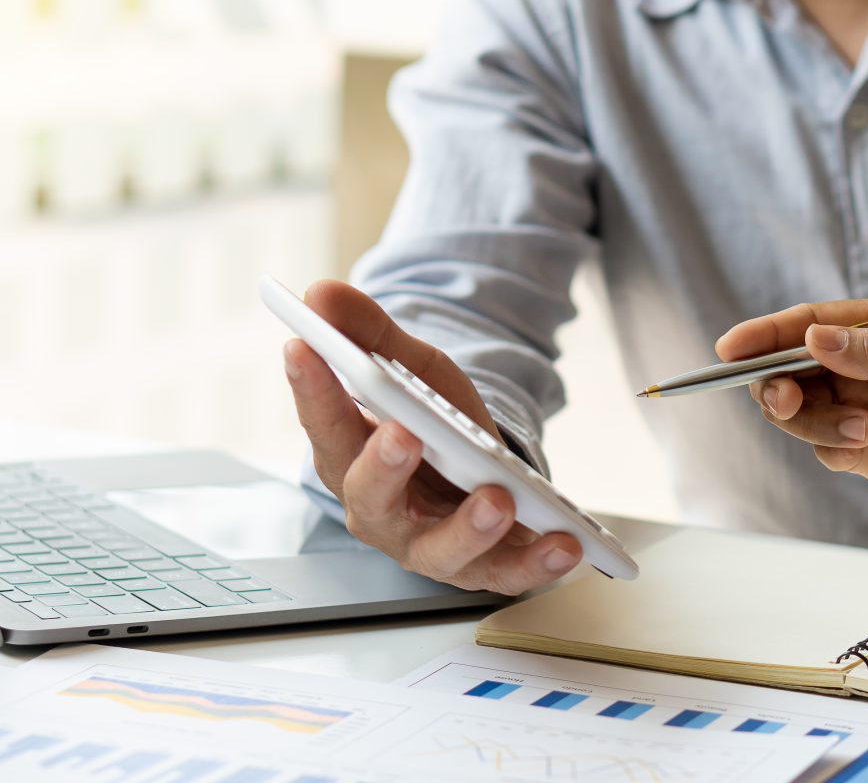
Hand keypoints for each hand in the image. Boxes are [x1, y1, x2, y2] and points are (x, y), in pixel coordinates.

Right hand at [282, 279, 580, 593]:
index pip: (323, 424)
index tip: (301, 346)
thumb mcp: (412, 370)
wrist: (480, 473)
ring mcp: (432, 546)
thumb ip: (372, 335)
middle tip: (402, 434)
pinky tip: (565, 542)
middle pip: (372, 499)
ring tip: (495, 498)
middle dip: (385, 467)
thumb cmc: (434, 426)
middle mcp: (383, 512)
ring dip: (467, 528)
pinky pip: (507, 574)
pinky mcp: (483, 567)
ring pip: (440, 550)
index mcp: (351, 460)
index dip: (311, 388)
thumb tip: (322, 293)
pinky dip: (536, 564)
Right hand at [716, 296, 867, 530]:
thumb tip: (815, 338)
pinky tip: (867, 449)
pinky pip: (820, 444)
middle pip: (793, 366)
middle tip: (785, 402)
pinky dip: (831, 448)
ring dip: (813, 423)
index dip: (766, 335)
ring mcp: (864, 404)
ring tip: (860, 435)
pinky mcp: (864, 446)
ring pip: (801, 409)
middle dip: (780, 384)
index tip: (728, 351)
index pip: (812, 323)